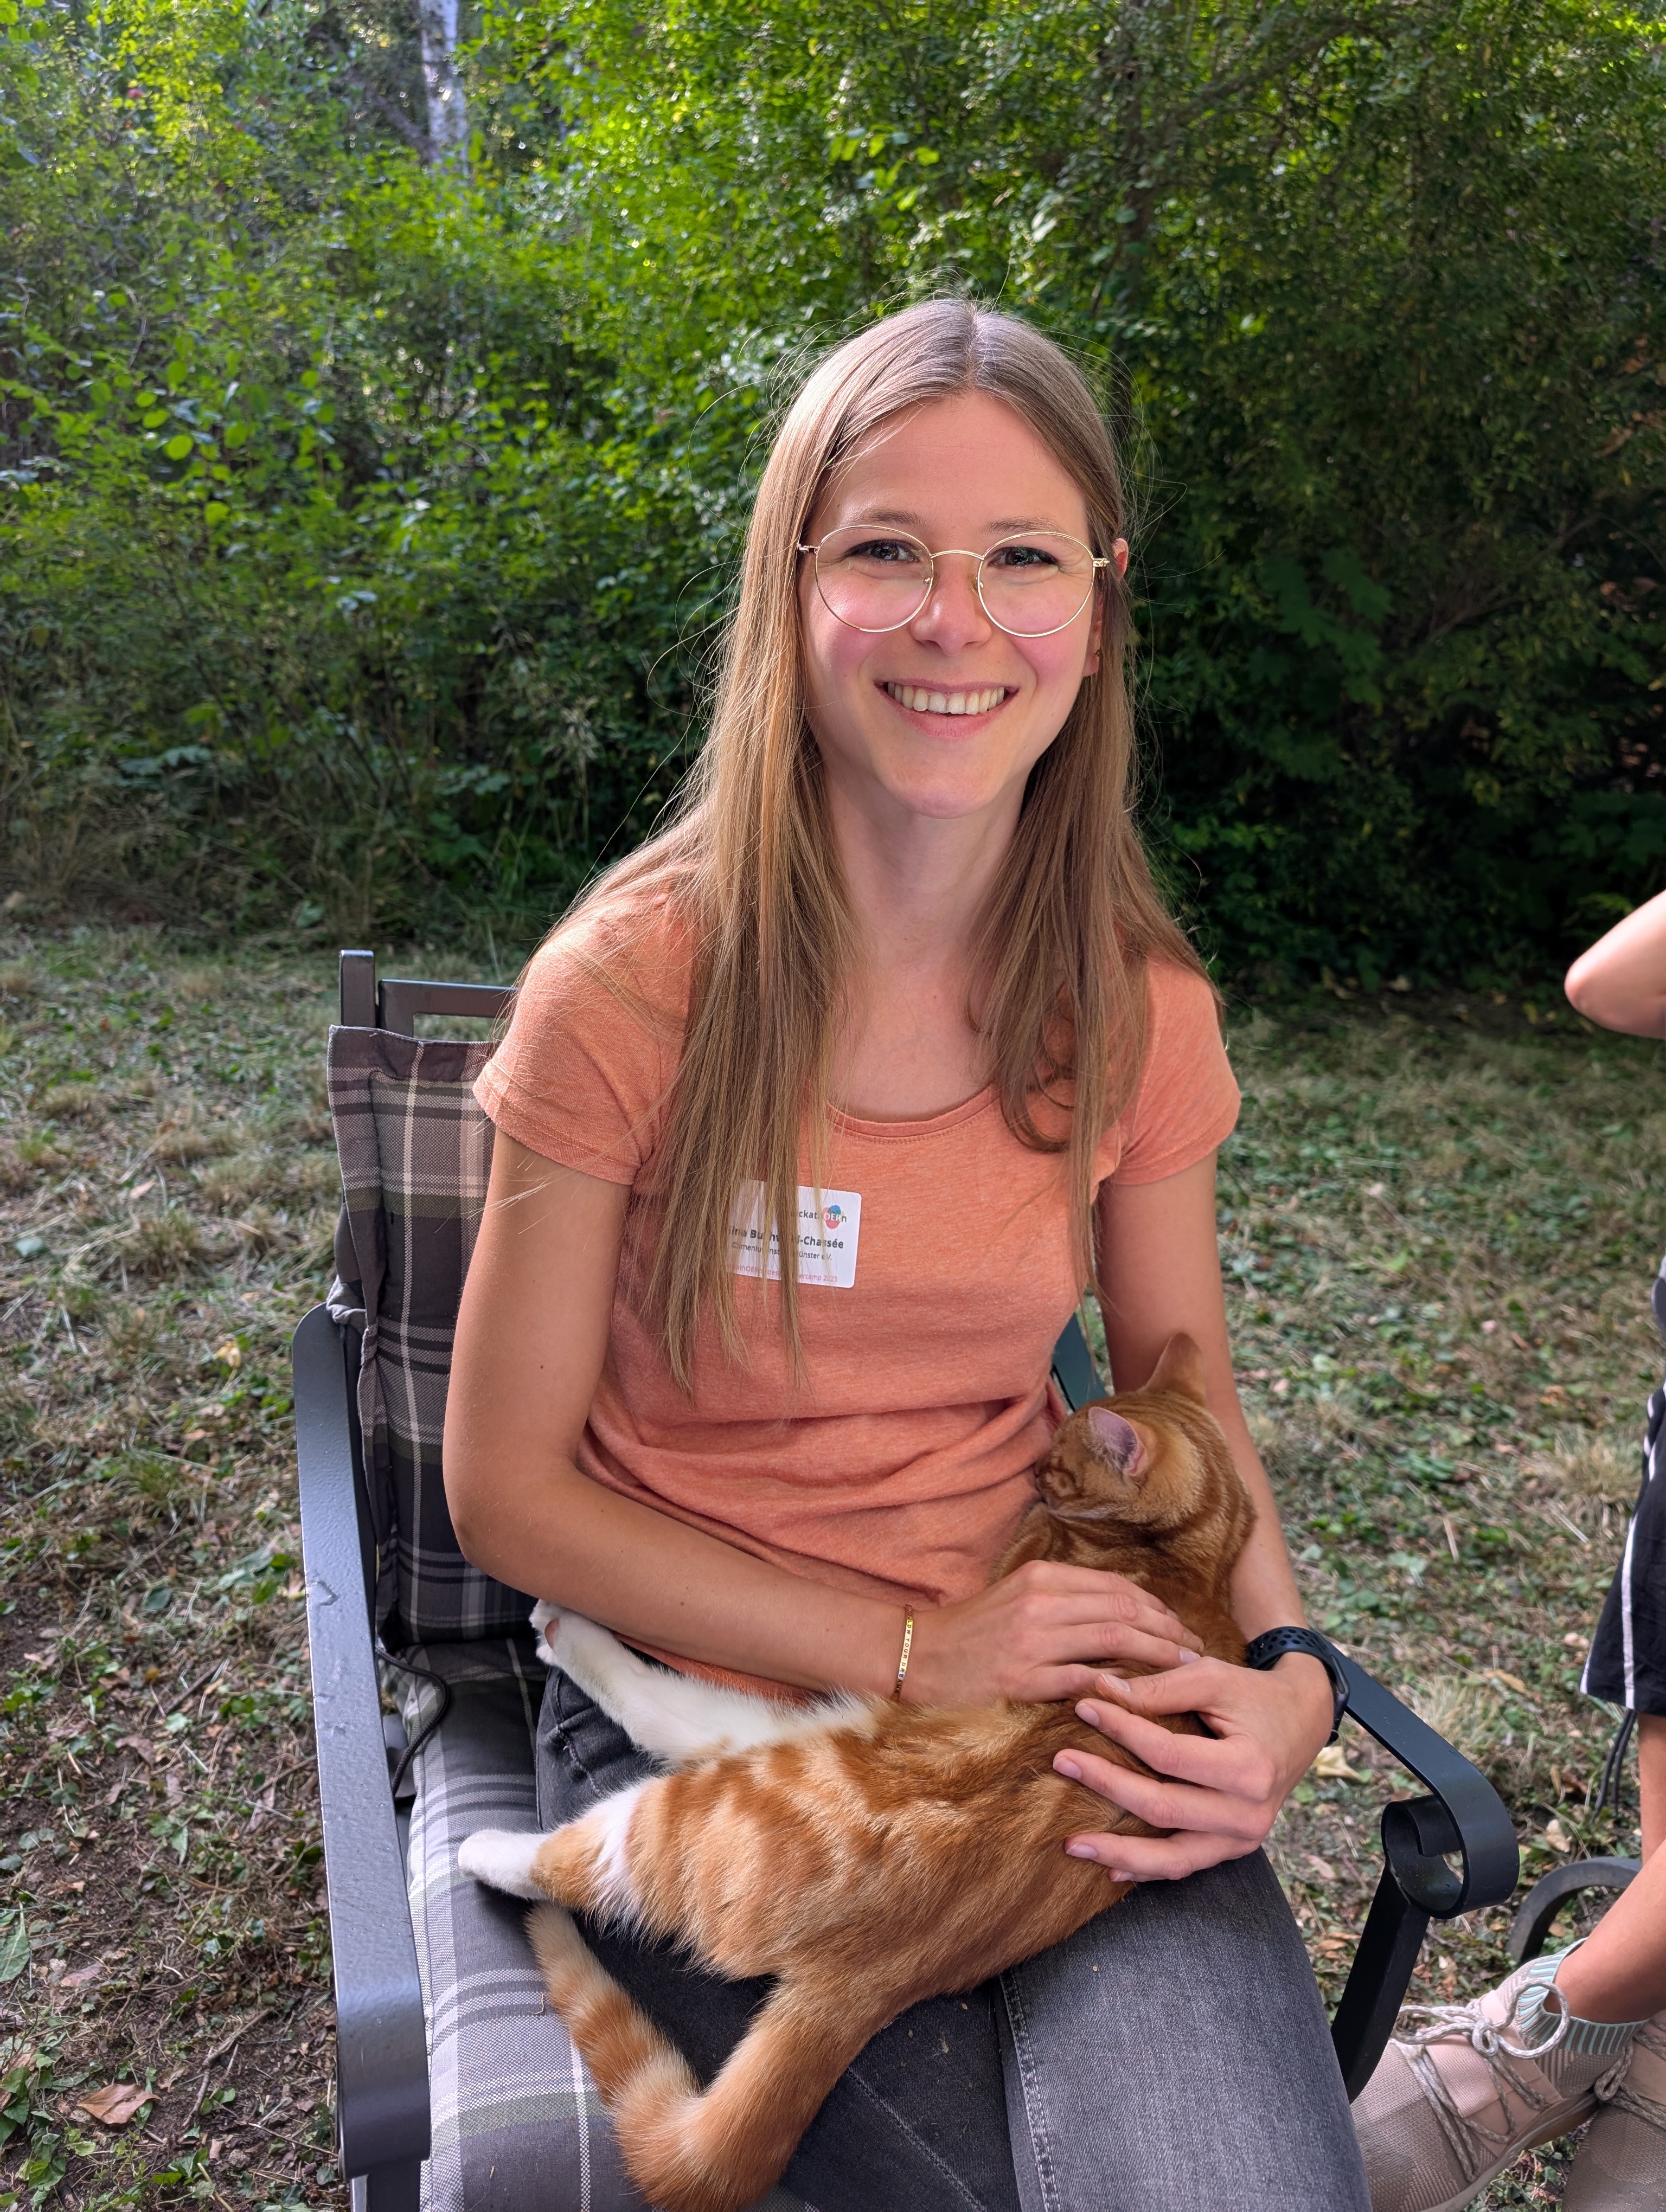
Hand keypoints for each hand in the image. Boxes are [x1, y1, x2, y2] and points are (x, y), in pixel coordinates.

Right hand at [904, 1560, 1204, 1706]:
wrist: (917, 1654)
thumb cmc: (970, 1630)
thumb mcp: (1016, 1596)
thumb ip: (1062, 1599)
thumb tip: (1117, 1610)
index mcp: (1042, 1577)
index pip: (1116, 1586)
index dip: (1156, 1607)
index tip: (1178, 1626)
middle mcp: (1041, 1601)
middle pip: (1124, 1610)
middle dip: (1168, 1631)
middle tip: (1196, 1651)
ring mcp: (1033, 1640)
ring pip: (1114, 1640)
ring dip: (1156, 1657)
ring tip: (1184, 1672)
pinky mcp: (1023, 1678)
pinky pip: (1085, 1679)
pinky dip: (1118, 1686)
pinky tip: (1142, 1698)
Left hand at [1052, 1650, 1332, 1879]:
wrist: (1301, 1723)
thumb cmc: (1252, 1695)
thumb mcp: (1212, 1678)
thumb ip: (1160, 1688)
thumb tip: (1100, 1692)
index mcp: (1249, 1767)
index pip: (1168, 1754)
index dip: (1122, 1731)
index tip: (1083, 1707)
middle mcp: (1250, 1813)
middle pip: (1163, 1807)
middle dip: (1107, 1785)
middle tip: (1061, 1762)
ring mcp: (1244, 1839)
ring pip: (1173, 1858)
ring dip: (1119, 1851)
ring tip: (1071, 1844)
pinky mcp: (1234, 1849)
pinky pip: (1185, 1865)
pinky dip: (1146, 1869)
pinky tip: (1110, 1867)